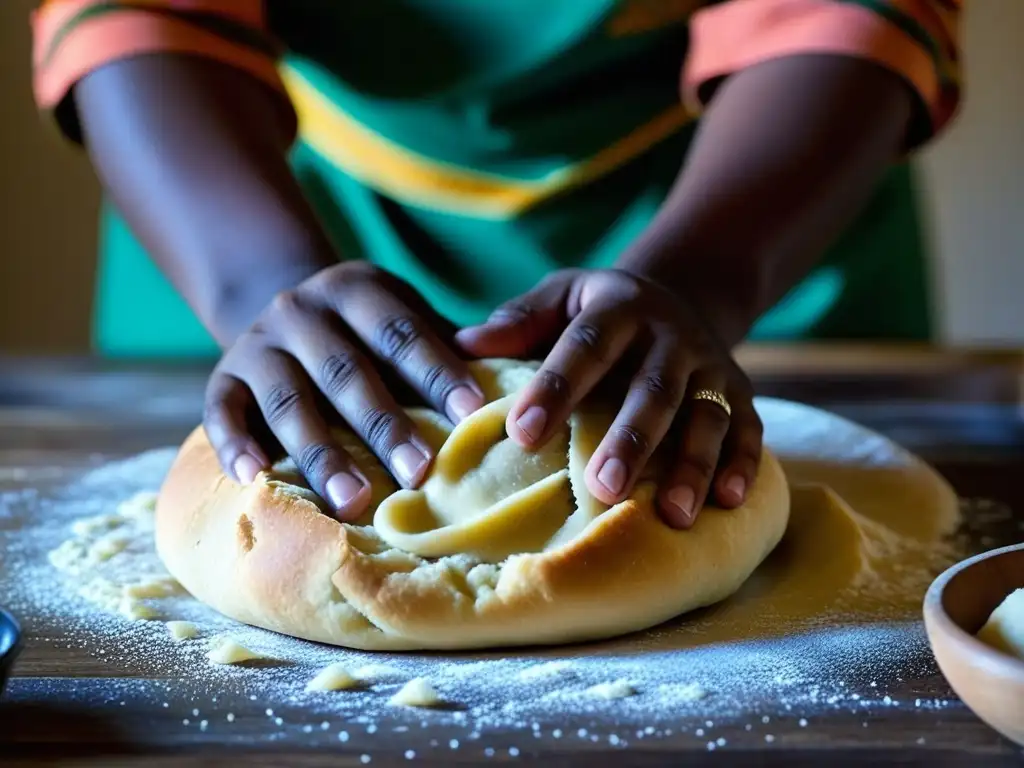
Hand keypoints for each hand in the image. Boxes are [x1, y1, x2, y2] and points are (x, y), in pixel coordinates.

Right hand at [204, 262, 484, 519]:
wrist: (285, 311)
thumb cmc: (369, 333)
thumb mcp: (403, 318)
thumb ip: (445, 347)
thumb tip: (519, 387)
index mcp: (356, 290)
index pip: (400, 331)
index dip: (437, 372)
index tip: (472, 416)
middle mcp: (301, 309)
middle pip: (346, 371)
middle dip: (384, 425)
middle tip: (420, 475)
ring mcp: (258, 343)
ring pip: (288, 400)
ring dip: (321, 453)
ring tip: (354, 502)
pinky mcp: (223, 376)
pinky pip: (222, 411)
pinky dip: (235, 444)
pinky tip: (255, 478)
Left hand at [456, 269, 761, 528]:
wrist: (678, 295)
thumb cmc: (597, 312)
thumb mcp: (561, 296)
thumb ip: (520, 320)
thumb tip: (463, 344)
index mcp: (618, 308)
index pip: (584, 347)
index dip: (554, 388)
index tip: (521, 434)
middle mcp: (671, 335)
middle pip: (653, 389)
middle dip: (631, 439)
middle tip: (602, 488)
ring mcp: (711, 366)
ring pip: (706, 416)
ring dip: (691, 465)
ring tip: (672, 515)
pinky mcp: (741, 393)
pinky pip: (749, 429)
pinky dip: (745, 464)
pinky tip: (731, 502)